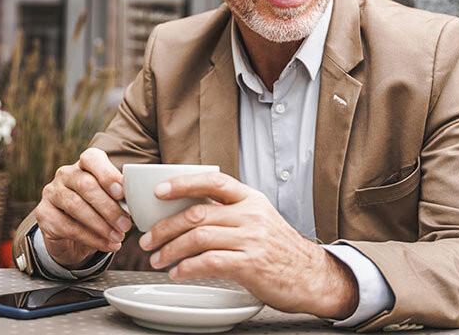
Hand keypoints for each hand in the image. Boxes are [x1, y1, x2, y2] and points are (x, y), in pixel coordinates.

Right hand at [34, 148, 132, 267]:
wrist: (72, 233)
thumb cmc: (99, 209)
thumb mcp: (111, 199)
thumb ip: (121, 196)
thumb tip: (138, 203)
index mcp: (84, 164)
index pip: (92, 159)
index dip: (107, 174)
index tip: (121, 192)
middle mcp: (65, 174)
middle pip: (86, 185)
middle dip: (108, 207)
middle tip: (126, 225)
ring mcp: (52, 192)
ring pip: (76, 206)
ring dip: (100, 225)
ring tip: (118, 237)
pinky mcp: (43, 213)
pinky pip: (67, 226)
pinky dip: (90, 238)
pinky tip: (106, 245)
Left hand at [138, 172, 358, 317]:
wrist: (311, 276)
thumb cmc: (279, 249)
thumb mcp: (259, 219)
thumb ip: (229, 212)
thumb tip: (188, 211)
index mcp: (250, 199)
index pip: (213, 182)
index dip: (183, 184)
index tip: (159, 192)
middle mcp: (250, 215)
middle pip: (197, 214)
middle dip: (165, 227)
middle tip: (147, 240)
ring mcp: (251, 239)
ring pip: (198, 238)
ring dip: (170, 250)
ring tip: (157, 260)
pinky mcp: (250, 264)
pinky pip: (209, 262)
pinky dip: (186, 268)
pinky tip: (177, 273)